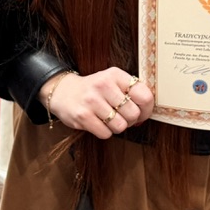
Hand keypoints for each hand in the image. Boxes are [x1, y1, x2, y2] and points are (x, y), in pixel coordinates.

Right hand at [40, 67, 154, 138]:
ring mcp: (92, 100)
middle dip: (130, 120)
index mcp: (115, 75)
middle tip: (121, 116)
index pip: (144, 95)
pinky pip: (106, 134)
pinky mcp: (83, 116)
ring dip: (116, 127)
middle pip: (133, 114)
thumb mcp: (112, 81)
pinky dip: (104, 132)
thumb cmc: (93, 90)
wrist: (62, 91)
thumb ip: (130, 91)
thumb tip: (147, 112)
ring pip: (120, 126)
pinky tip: (97, 122)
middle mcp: (103, 85)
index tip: (142, 113)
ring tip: (107, 118)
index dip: (147, 109)